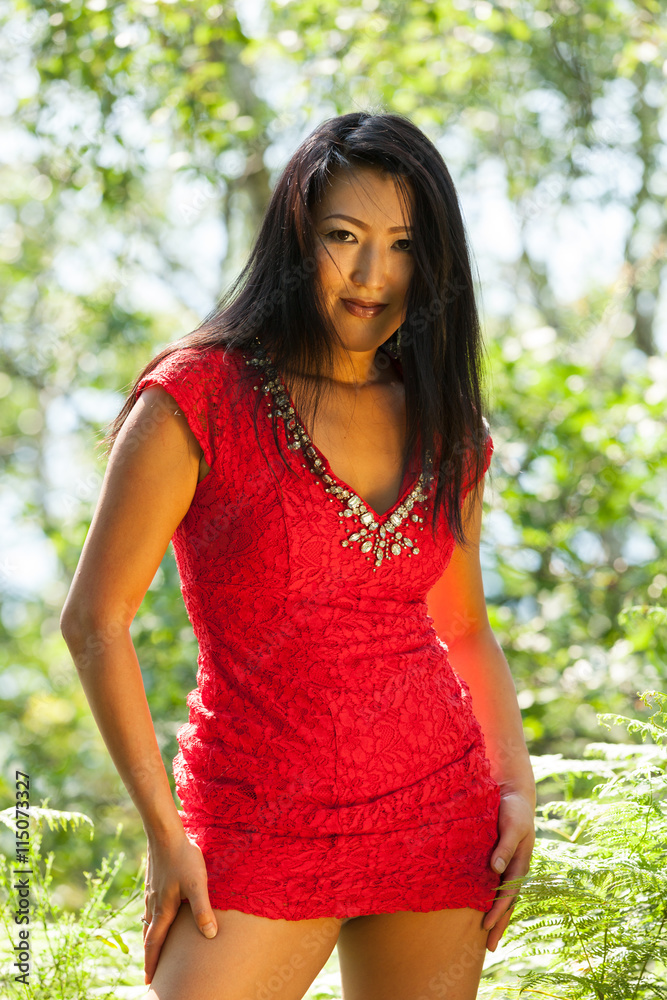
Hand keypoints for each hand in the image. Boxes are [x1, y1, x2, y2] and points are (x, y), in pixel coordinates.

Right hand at [142, 829, 217, 983]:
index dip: (153, 963)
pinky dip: (150, 921)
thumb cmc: (183, 858)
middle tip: (150, 972)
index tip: (150, 981)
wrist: (165, 833)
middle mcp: (154, 904)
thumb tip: (210, 935)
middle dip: (149, 955)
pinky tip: (155, 915)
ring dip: (150, 938)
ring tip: (152, 948)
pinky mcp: (153, 881)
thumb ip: (202, 910)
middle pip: (149, 936)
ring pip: (148, 921)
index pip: (155, 943)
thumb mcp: (197, 884)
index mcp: (163, 909)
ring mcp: (151, 892)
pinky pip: (149, 908)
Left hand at [483, 789, 535, 952]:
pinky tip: (478, 906)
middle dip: (499, 924)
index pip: (508, 895)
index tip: (486, 926)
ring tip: (486, 934)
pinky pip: (492, 882)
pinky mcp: (497, 857)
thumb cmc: (514, 809)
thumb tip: (495, 869)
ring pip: (500, 896)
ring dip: (495, 915)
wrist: (513, 793)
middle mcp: (513, 869)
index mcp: (520, 864)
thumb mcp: (513, 825)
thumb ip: (505, 846)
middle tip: (489, 947)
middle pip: (506, 902)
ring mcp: (506, 865)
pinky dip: (488, 897)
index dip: (497, 911)